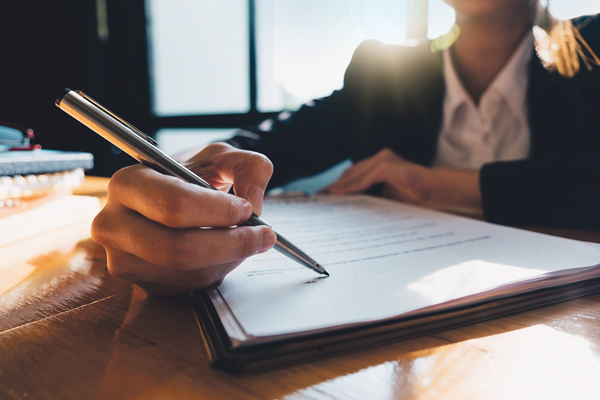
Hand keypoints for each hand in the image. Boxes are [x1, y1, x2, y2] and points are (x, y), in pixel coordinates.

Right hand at [91, 143, 277, 295]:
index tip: (246, 208)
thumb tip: (254, 199)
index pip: (174, 204)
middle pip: (177, 249)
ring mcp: (123, 259)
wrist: (172, 197)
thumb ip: (248, 165)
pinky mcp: (140, 283)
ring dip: (229, 259)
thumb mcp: (220, 157)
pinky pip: (188, 286)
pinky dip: (218, 271)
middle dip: (230, 243)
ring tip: (247, 240)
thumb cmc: (191, 176)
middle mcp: (114, 224)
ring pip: (187, 272)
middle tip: (260, 234)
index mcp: (127, 183)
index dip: (218, 211)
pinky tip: (223, 252)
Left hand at [321, 148, 481, 216]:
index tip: (323, 196)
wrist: (438, 192)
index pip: (353, 174)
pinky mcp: (388, 166)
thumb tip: (349, 205)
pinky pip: (365, 178)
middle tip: (318, 198)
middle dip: (334, 186)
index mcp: (380, 164)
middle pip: (350, 173)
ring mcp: (384, 160)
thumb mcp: (388, 197)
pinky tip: (339, 194)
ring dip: (338, 187)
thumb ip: (370, 196)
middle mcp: (380, 158)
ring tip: (324, 197)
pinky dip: (351, 187)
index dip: (338, 185)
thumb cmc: (416, 196)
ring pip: (354, 175)